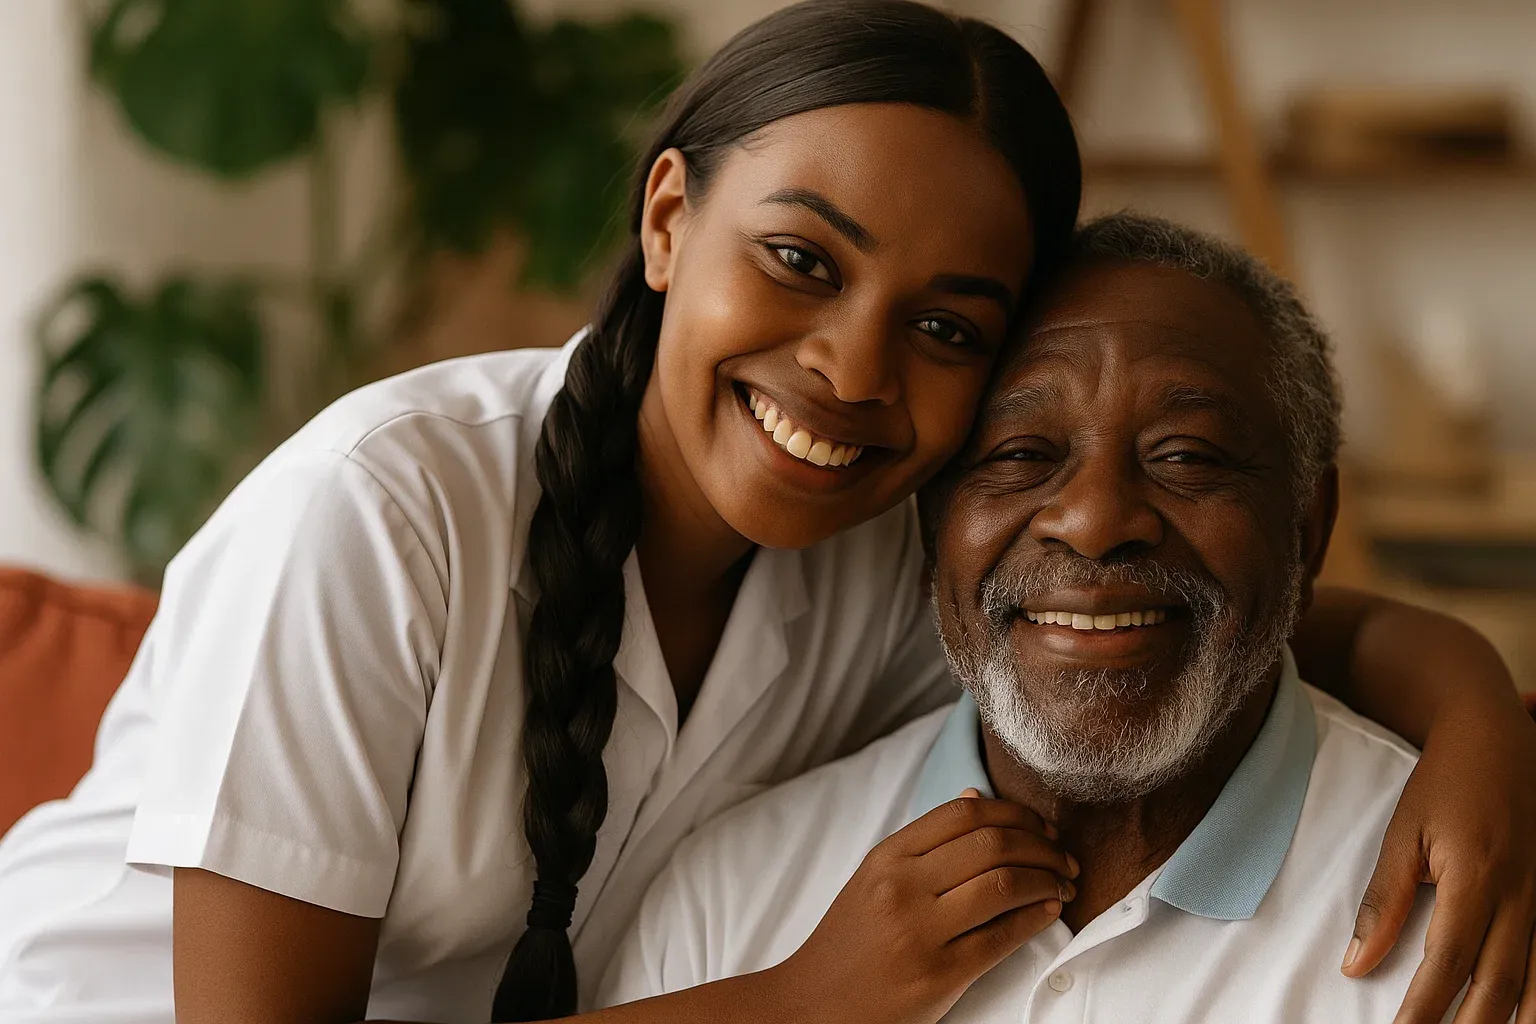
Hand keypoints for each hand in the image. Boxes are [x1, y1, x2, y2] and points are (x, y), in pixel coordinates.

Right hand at [774, 790, 1075, 1023]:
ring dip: (1047, 879)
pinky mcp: (940, 975)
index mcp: (887, 858)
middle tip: (1063, 856)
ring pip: (1004, 884)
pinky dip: (1036, 917)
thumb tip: (975, 798)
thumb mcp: (873, 879)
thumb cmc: (850, 942)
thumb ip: (924, 843)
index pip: (964, 814)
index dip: (1014, 813)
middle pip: (992, 844)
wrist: (814, 1005)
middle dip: (1042, 845)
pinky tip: (1048, 911)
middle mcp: (902, 888)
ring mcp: (921, 932)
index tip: (1039, 825)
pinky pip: (1002, 936)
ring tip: (1062, 883)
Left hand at [1344, 703, 1535, 1023]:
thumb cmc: (1443, 785)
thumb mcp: (1404, 834)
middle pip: (1499, 985)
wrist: (1496, 740)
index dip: (1425, 1007)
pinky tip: (1524, 1017)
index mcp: (1475, 878)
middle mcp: (1521, 896)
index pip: (1447, 961)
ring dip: (1512, 1021)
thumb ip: (1384, 901)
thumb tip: (1355, 964)